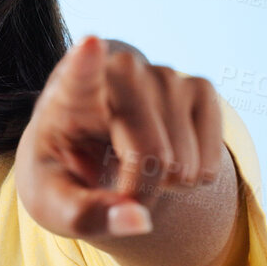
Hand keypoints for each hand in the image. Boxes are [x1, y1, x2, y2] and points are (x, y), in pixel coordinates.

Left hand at [15, 35, 225, 238]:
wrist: (90, 155)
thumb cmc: (63, 176)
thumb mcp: (54, 205)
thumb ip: (86, 216)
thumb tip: (139, 221)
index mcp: (69, 93)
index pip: (79, 75)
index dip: (86, 62)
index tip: (91, 44)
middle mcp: (119, 71)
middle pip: (151, 153)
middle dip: (140, 188)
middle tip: (114, 183)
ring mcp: (165, 74)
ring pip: (184, 163)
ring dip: (166, 184)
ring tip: (136, 163)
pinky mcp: (200, 87)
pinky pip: (211, 158)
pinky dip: (194, 176)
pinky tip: (167, 157)